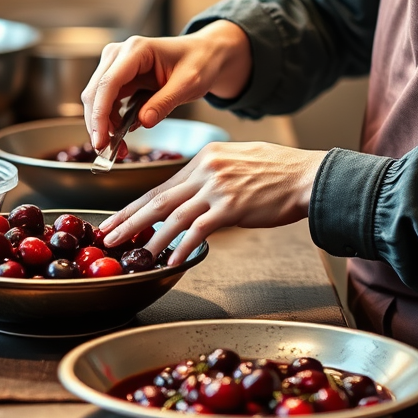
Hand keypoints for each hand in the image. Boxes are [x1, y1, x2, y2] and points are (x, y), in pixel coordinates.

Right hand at [81, 21, 251, 151]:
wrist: (204, 54)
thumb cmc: (199, 62)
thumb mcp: (188, 84)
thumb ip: (165, 102)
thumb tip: (143, 122)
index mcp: (136, 50)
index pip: (109, 84)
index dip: (100, 114)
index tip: (101, 141)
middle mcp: (119, 54)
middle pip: (95, 92)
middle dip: (98, 124)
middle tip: (108, 152)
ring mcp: (116, 64)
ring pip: (97, 99)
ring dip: (103, 125)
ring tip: (120, 148)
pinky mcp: (119, 77)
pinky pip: (107, 101)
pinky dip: (110, 120)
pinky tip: (124, 134)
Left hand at [98, 141, 325, 265]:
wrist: (308, 176)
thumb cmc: (280, 171)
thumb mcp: (239, 161)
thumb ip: (213, 175)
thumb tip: (194, 196)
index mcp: (206, 156)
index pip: (164, 185)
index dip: (138, 205)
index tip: (119, 218)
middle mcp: (207, 168)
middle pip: (159, 199)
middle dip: (130, 220)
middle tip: (108, 235)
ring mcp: (218, 186)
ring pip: (174, 216)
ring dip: (150, 239)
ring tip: (134, 255)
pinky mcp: (231, 206)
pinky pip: (199, 230)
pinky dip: (183, 247)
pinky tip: (173, 260)